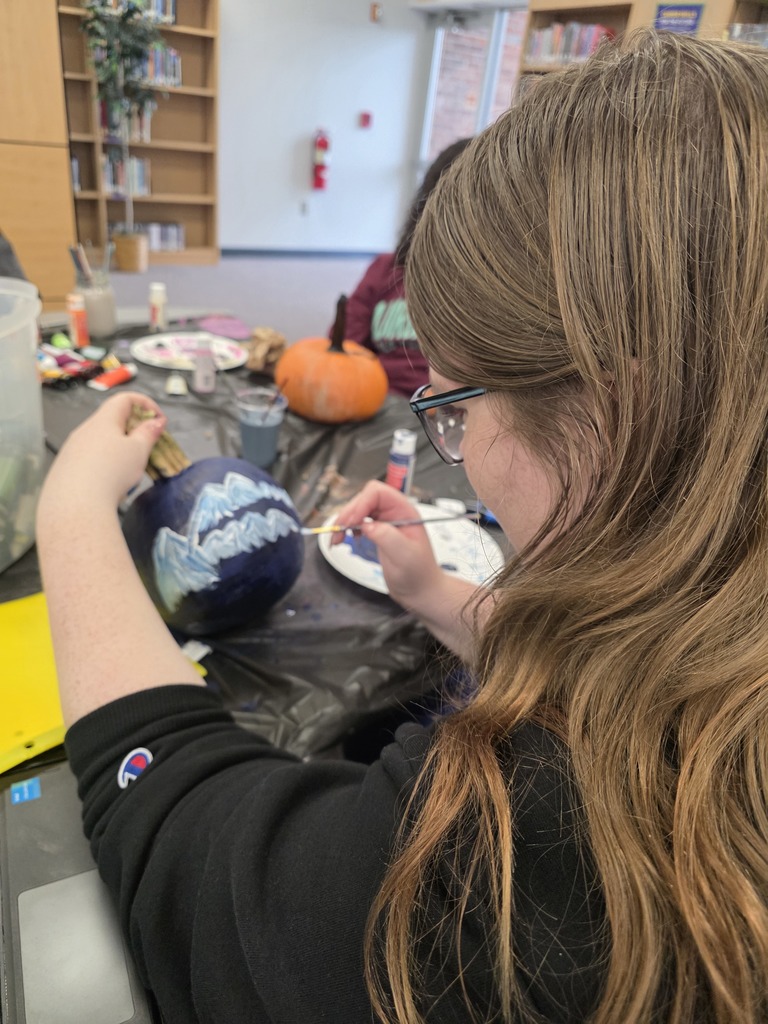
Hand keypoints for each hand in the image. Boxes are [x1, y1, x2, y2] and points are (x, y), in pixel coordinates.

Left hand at [37, 392, 166, 521]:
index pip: (125, 399)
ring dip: (120, 448)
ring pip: (102, 441)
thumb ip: (149, 433)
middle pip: (113, 420)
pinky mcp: (67, 468)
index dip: (146, 405)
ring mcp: (73, 449)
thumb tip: (155, 422)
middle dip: (135, 430)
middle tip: (149, 445)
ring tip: (132, 468)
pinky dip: (106, 463)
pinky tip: (112, 481)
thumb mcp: (138, 451)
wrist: (76, 504)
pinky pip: (91, 458)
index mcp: (103, 420)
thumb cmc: (109, 472)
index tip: (159, 421)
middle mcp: (85, 430)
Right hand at [330, 481, 443, 607]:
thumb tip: (366, 524)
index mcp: (405, 511)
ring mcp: (385, 521)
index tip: (351, 522)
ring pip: (358, 509)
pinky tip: (345, 538)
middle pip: (364, 499)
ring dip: (344, 521)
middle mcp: (394, 513)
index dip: (361, 504)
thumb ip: (386, 536)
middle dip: (349, 513)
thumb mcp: (404, 555)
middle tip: (339, 532)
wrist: (420, 591)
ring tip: (337, 538)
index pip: (377, 493)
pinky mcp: (377, 531)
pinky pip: (358, 521)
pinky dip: (347, 528)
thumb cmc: (418, 574)